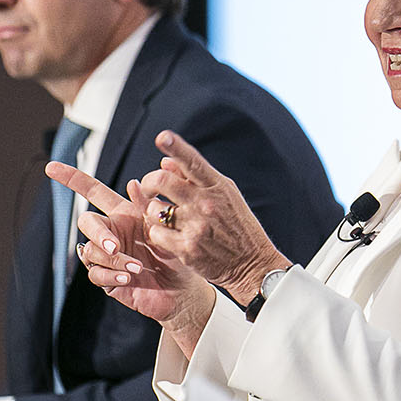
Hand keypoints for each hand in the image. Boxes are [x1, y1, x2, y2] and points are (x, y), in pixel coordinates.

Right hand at [48, 165, 216, 335]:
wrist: (182, 288)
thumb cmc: (176, 253)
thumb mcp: (167, 227)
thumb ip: (150, 206)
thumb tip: (133, 183)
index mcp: (122, 213)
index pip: (93, 191)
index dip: (72, 178)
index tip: (51, 167)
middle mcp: (110, 231)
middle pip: (85, 221)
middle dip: (98, 233)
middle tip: (115, 246)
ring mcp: (106, 255)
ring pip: (90, 251)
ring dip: (114, 260)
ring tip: (138, 268)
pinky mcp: (106, 278)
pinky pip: (95, 274)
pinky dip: (111, 276)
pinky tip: (128, 278)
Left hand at [138, 131, 290, 304]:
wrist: (252, 263)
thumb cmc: (237, 226)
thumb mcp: (225, 196)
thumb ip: (195, 178)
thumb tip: (165, 162)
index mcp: (217, 186)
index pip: (193, 161)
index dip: (176, 146)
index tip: (162, 137)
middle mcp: (206, 203)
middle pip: (162, 180)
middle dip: (148, 183)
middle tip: (149, 189)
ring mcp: (196, 226)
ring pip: (154, 208)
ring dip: (153, 211)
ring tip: (165, 218)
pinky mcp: (187, 248)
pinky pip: (155, 232)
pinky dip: (157, 233)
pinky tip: (168, 236)